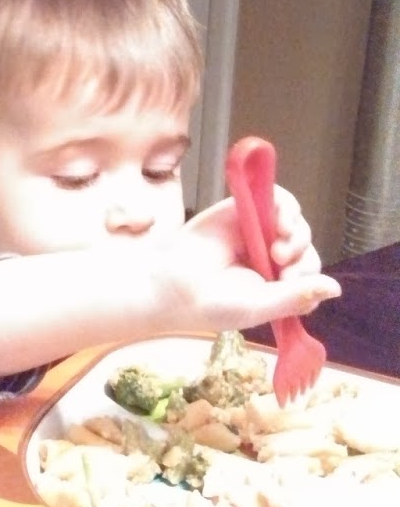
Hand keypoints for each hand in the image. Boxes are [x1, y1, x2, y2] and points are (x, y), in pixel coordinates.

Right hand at [170, 197, 340, 330]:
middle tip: (281, 263)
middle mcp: (270, 258)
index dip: (308, 276)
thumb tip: (335, 289)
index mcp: (276, 286)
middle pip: (305, 248)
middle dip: (302, 255)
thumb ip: (294, 297)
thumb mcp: (257, 306)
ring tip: (281, 244)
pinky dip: (286, 206)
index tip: (287, 281)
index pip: (309, 276)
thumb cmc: (210, 304)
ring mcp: (259, 233)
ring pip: (296, 223)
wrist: (170, 284)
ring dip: (297, 232)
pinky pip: (278, 199)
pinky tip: (281, 221)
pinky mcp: (245, 210)